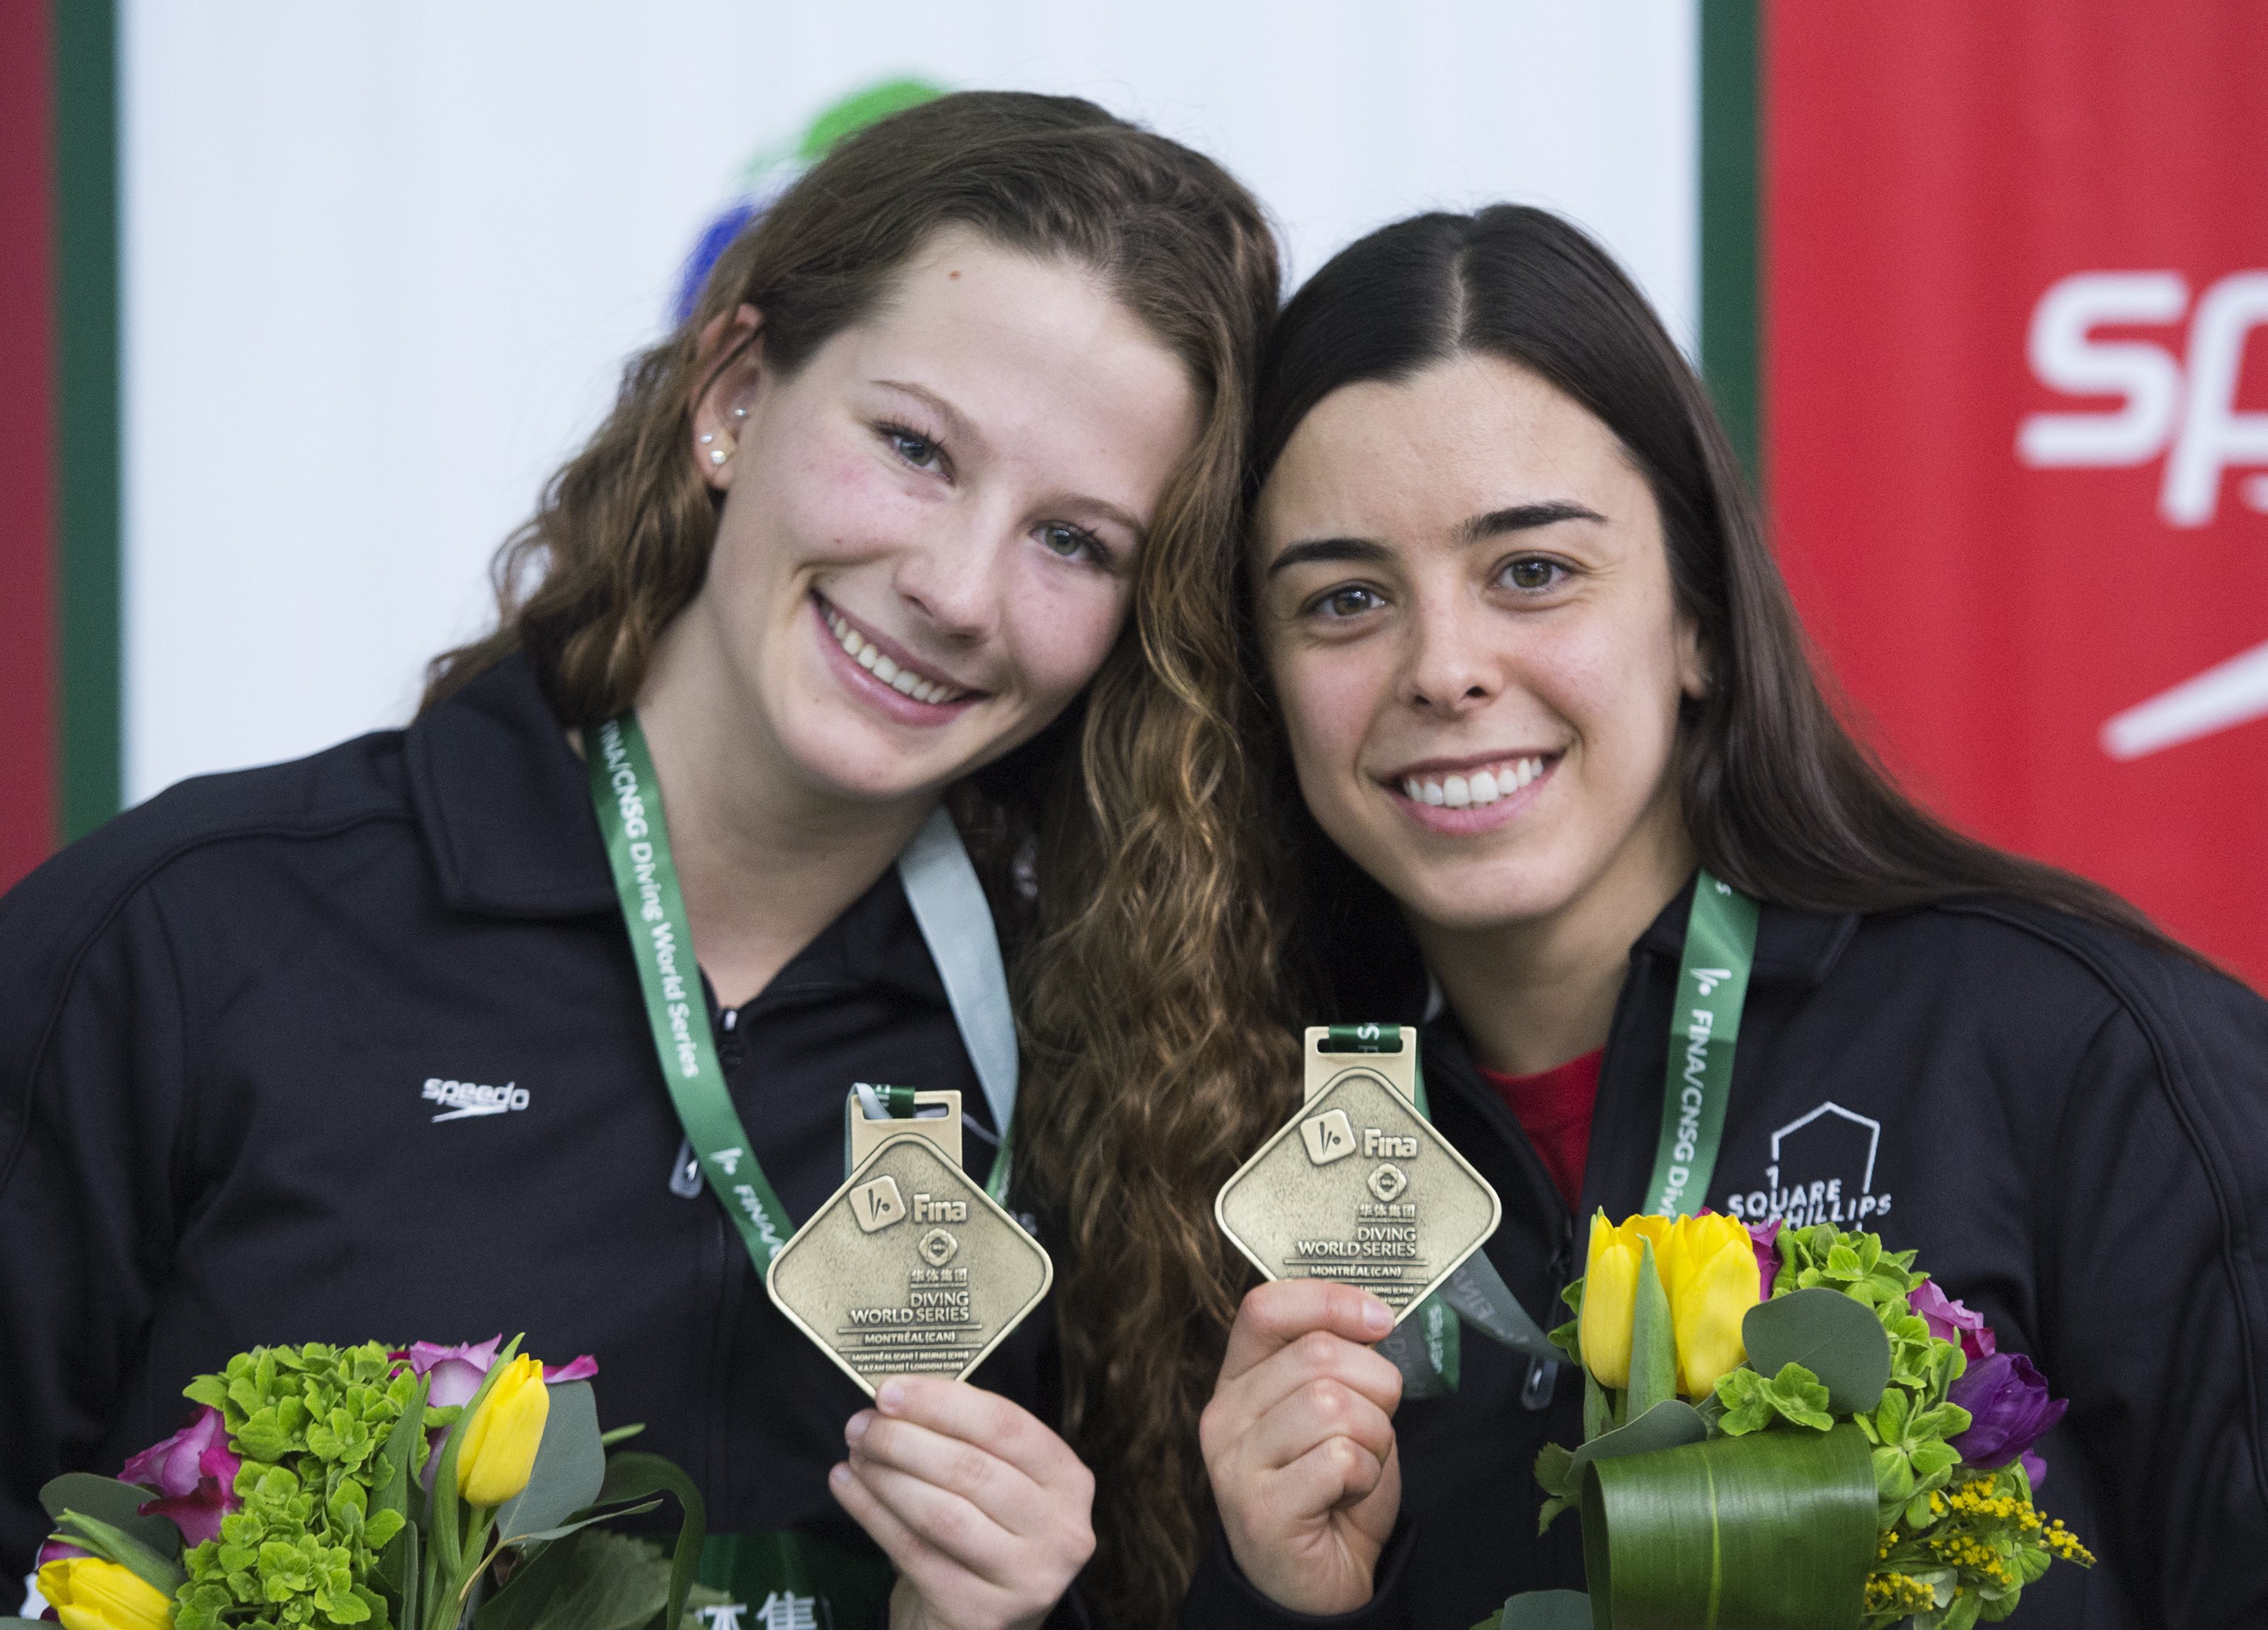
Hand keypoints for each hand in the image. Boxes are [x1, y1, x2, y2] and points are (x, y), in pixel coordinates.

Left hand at [831, 1375, 1094, 1629]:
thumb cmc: (985, 1533)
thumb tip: (898, 1395)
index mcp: (1068, 1480)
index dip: (941, 1402)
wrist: (981, 1619)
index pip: (1005, 1424)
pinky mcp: (984, 1613)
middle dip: (903, 1439)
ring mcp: (1028, 1577)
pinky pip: (915, 1553)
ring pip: (942, 1513)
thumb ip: (966, 1438)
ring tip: (855, 1454)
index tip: (890, 1389)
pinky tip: (847, 1488)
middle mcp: (1061, 1530)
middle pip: (970, 1468)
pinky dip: (872, 1515)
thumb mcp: (998, 1481)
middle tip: (861, 1425)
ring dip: (886, 1477)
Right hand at [1198, 1281, 1403, 1614]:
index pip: (1268, 1307)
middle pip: (1318, 1354)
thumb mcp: (1334, 1410)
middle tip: (1375, 1427)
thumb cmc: (1333, 1492)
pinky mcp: (1260, 1508)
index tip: (1379, 1321)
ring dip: (1374, 1437)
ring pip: (1334, 1404)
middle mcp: (1225, 1415)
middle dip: (1375, 1387)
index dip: (1330, 1300)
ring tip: (1359, 1466)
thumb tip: (1369, 1315)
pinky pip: (1339, 1458)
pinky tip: (1347, 1495)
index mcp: (1239, 1380)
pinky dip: (1365, 1474)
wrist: (1321, 1585)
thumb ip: (1337, 1361)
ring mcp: (1235, 1463)